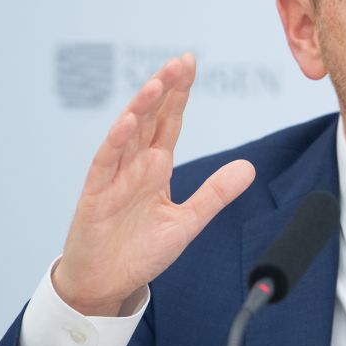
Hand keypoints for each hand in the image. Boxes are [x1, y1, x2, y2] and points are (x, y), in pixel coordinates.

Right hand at [52, 53, 255, 315]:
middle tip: (180, 62)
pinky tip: (127, 121)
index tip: (190, 63)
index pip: (170, 121)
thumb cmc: (140, 250)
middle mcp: (135, 165)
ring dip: (141, 107)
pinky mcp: (96, 194)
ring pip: (128, 133)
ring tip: (157, 82)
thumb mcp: (188, 222)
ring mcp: (114, 177)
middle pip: (151, 118)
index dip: (180, 93)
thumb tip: (249, 167)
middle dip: (165, 89)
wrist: (106, 283)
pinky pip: (106, 162)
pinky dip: (116, 141)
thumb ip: (215, 193)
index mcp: (156, 167)